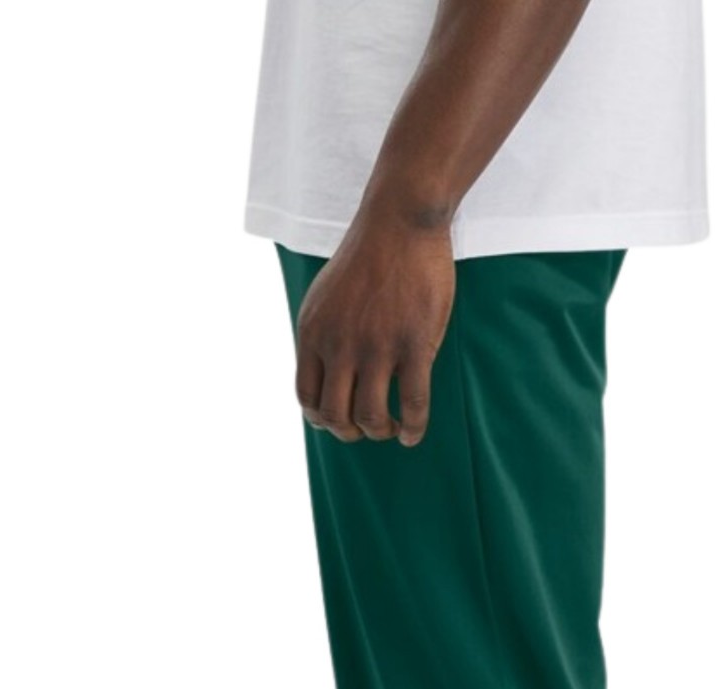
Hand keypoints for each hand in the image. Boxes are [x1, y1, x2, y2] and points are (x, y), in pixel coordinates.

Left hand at [294, 216, 455, 446]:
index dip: (322, 420)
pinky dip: (412, 428)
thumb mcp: (325, 298)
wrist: (400, 222)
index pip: (306, 398)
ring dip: (381, 432)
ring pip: (371, 418)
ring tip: (392, 428)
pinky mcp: (414, 345)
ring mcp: (377, 347)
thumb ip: (322, 338)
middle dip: (350, 433)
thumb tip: (328, 380)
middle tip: (369, 428)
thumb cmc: (367, 260)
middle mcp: (340, 345)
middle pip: (335, 416)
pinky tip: (413, 433)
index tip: (341, 420)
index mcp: (313, 334)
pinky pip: (411, 404)